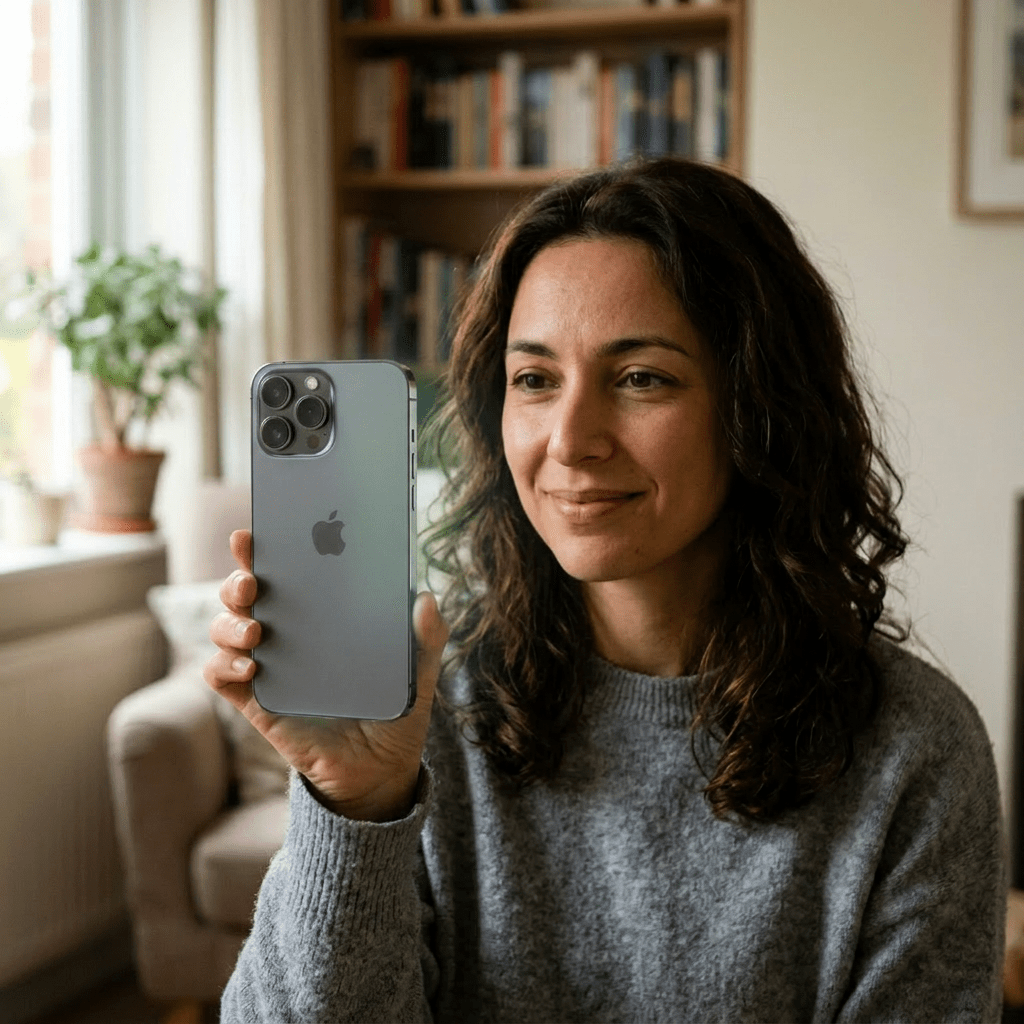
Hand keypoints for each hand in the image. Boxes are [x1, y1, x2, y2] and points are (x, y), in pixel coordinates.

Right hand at [204, 529, 447, 822]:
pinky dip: (225, 665)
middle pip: (242, 594)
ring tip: (258, 633)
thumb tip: (425, 599)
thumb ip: (427, 636)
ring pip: (224, 629)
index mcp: (319, 614)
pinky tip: (251, 667)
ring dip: (230, 623)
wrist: (379, 768)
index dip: (262, 549)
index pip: (284, 571)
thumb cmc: (393, 708)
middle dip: (237, 580)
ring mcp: (267, 666)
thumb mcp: (419, 670)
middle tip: (253, 584)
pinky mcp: (256, 702)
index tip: (253, 533)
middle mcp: (285, 633)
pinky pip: (221, 676)